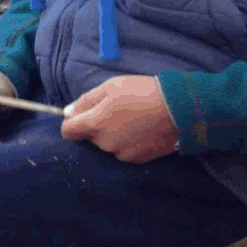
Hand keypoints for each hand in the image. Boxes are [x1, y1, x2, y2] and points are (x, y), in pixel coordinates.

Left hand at [61, 75, 178, 162]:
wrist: (179, 109)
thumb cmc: (142, 92)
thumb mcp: (110, 87)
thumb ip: (86, 101)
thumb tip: (67, 112)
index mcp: (94, 124)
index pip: (68, 132)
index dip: (72, 123)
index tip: (81, 115)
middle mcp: (105, 143)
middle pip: (90, 137)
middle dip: (97, 125)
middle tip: (117, 109)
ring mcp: (121, 153)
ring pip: (108, 144)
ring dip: (114, 134)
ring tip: (133, 118)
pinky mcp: (138, 159)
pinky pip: (124, 151)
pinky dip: (129, 142)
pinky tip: (142, 129)